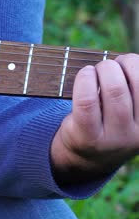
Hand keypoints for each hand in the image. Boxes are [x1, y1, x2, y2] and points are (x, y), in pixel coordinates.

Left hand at [50, 54, 138, 184]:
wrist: (85, 157)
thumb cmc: (110, 122)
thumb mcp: (132, 112)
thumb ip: (134, 90)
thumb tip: (133, 61)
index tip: (128, 62)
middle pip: (137, 84)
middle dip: (122, 65)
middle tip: (109, 65)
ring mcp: (114, 138)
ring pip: (115, 91)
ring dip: (104, 70)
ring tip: (96, 69)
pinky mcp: (88, 136)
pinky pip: (87, 101)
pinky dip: (86, 80)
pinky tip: (86, 74)